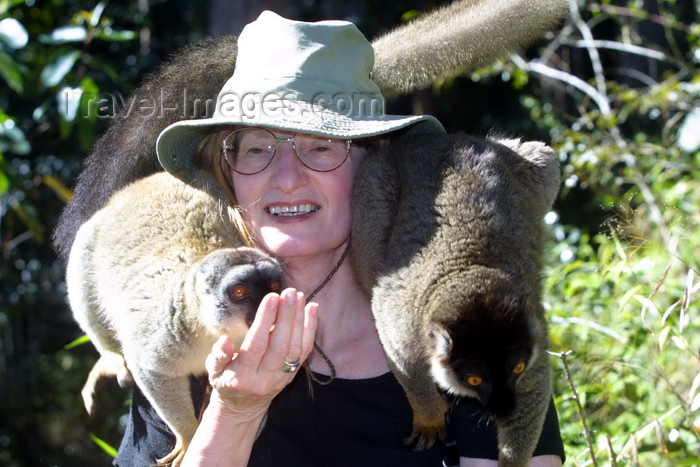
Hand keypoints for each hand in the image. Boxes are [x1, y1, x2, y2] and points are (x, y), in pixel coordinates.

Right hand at [204, 288, 317, 419]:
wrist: (242, 409)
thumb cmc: (225, 383)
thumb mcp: (213, 372)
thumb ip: (218, 356)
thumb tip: (224, 340)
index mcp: (242, 376)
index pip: (257, 345)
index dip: (265, 321)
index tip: (271, 298)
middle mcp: (265, 378)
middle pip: (280, 346)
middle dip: (287, 317)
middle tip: (290, 293)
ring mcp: (281, 378)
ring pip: (295, 348)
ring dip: (300, 320)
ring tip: (299, 296)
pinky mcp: (293, 374)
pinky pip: (305, 351)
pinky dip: (310, 329)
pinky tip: (312, 308)